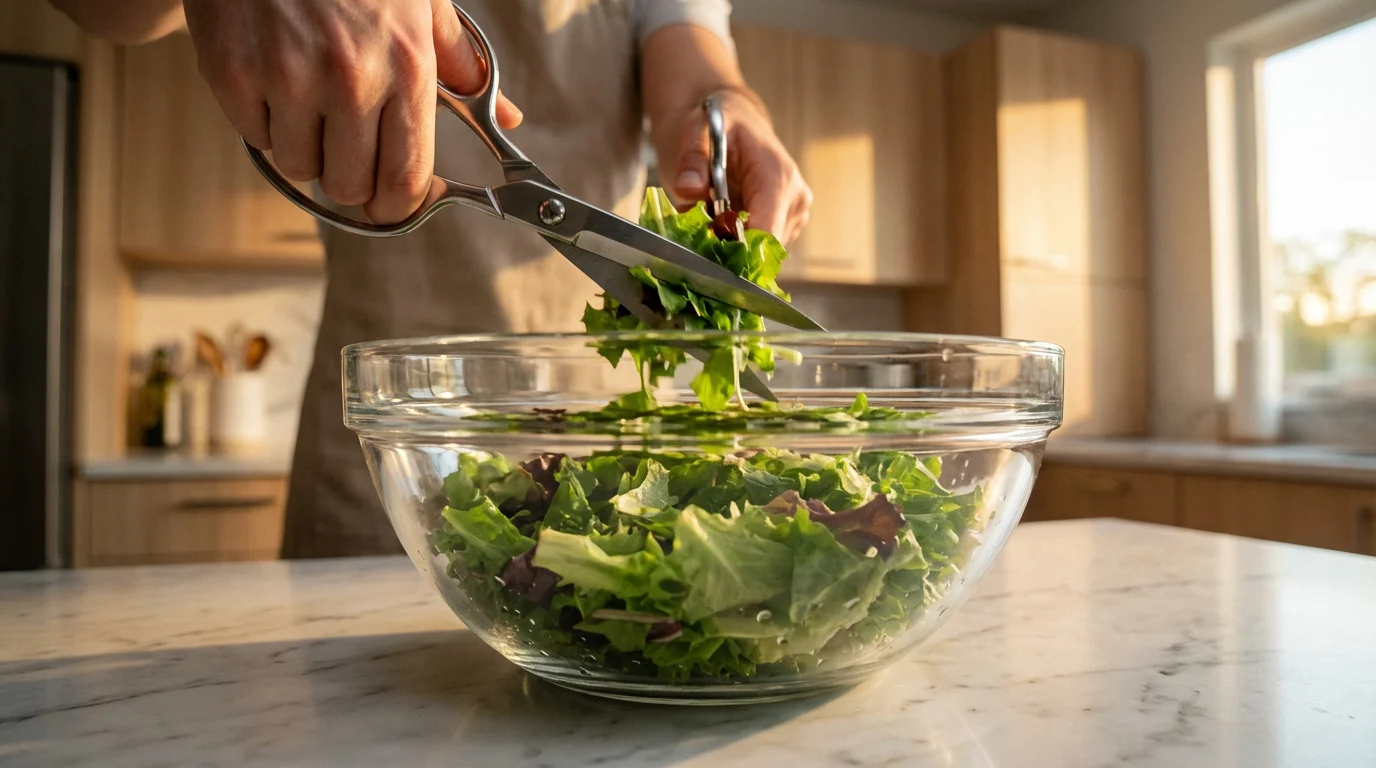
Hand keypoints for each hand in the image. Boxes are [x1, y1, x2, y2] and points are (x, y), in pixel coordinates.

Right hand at [183, 0, 522, 223]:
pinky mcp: (233, 75)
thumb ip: (461, 65)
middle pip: (351, 188)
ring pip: (301, 169)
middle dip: (351, 175)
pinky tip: (274, 78)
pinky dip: (265, 120)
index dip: (399, 206)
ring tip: (309, 98)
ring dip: (306, 147)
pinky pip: (257, 139)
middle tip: (347, 141)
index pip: (406, 180)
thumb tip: (506, 117)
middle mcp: (351, 80)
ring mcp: (288, 79)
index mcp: (406, 67)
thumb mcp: (420, 2)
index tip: (394, 203)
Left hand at [669, 90, 811, 244]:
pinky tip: (722, 219)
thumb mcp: (697, 129)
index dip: (734, 251)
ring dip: (730, 245)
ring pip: (758, 254)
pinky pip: (759, 249)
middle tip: (698, 227)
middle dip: (726, 247)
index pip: (766, 234)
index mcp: (778, 177)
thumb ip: (692, 160)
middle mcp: (795, 200)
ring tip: (710, 215)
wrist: (736, 120)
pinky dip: (736, 242)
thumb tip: (689, 189)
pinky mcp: (788, 226)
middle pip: (761, 250)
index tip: (703, 248)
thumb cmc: (720, 122)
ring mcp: (795, 216)